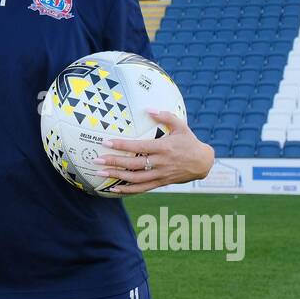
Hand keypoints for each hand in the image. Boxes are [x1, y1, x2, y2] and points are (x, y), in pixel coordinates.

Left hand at [95, 109, 214, 194]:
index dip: (122, 145)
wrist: (202, 163)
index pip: (138, 147)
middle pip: (132, 165)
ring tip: (100, 173)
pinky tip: (114, 188)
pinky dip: (127, 190)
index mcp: (163, 147)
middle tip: (96, 160)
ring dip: (116, 177)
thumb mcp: (181, 126)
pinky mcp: (160, 183)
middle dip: (113, 162)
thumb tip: (148, 109)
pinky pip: (141, 189)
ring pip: (135, 179)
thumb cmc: (189, 142)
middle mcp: (160, 163)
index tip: (106, 142)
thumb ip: (165, 116)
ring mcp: (160, 175)